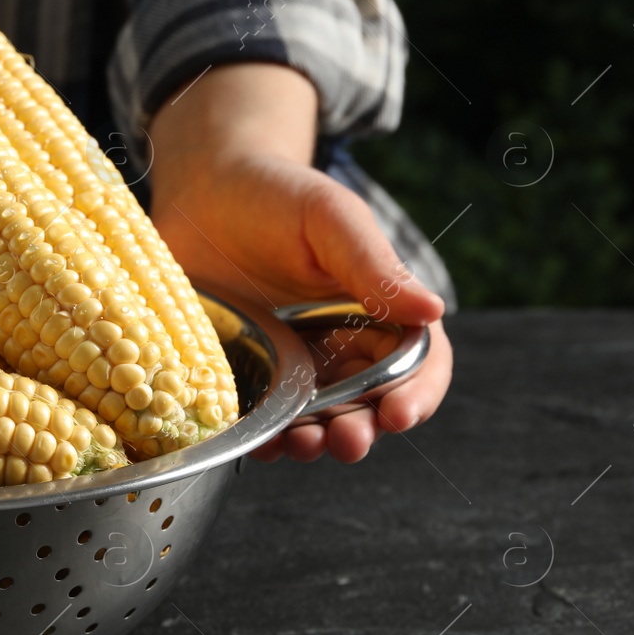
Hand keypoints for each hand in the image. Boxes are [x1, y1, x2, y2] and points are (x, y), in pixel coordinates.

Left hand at [147, 63, 452, 462]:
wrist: (200, 190)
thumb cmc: (275, 194)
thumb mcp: (330, 220)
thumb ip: (376, 268)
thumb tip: (432, 311)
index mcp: (377, 311)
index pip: (415, 364)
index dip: (416, 394)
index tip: (400, 415)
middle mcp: (339, 347)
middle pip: (367, 406)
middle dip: (362, 430)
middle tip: (347, 440)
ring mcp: (289, 365)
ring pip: (315, 422)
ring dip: (315, 442)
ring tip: (303, 444)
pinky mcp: (244, 374)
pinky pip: (259, 418)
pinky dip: (263, 436)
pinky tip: (258, 441)